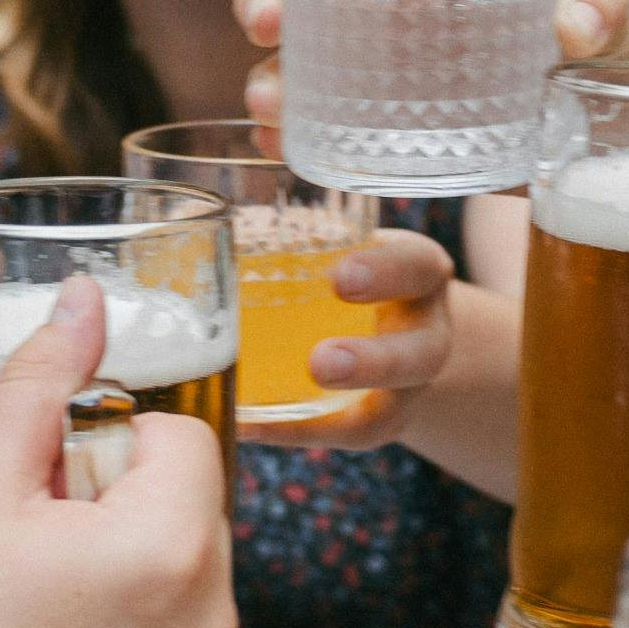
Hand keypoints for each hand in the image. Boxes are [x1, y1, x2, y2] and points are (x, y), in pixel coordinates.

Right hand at [0, 277, 234, 627]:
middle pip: (185, 519)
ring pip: (182, 597)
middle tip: (21, 569)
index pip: (180, 442)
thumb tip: (85, 299)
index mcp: (168, 548)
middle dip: (116, 522)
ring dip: (126, 594)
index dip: (104, 452)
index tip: (40, 498)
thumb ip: (42, 386)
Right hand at [234, 0, 628, 128]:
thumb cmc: (601, 55)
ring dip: (265, 76)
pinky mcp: (384, 130)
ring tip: (272, 107)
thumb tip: (574, 25)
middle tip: (266, 27)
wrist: (607, 135)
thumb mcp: (608, 20)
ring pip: (293, 60)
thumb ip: (602, 3)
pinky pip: (318, 126)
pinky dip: (290, 135)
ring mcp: (378, 71)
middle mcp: (388, 7)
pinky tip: (281, 148)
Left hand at [239, 228, 451, 450]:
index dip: (386, 273)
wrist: (388, 318)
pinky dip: (296, 434)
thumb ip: (280, 220)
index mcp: (417, 272)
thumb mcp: (332, 236)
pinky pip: (343, 437)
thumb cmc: (344, 263)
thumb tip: (203, 191)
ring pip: (389, 412)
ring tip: (268, 416)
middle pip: (422, 354)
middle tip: (321, 362)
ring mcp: (406, 386)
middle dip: (374, 362)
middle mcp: (425, 331)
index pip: (416, 267)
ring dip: (333, 418)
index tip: (340, 276)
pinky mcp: (377, 420)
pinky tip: (248, 425)